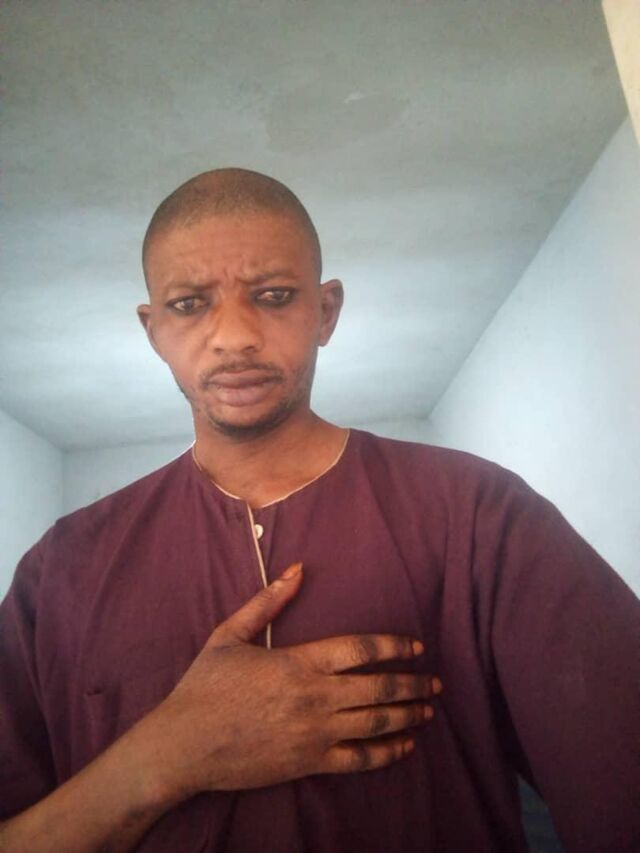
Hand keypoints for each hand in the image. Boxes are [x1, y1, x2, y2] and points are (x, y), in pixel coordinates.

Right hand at [145, 563, 440, 798]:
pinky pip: (359, 760)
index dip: (395, 646)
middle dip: (413, 684)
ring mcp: (315, 733)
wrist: (183, 745)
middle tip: (436, 683)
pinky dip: (386, 753)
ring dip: (408, 715)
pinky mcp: (309, 763)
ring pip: (375, 722)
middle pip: (379, 687)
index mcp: (299, 661)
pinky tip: (404, 746)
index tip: (417, 647)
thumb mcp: (230, 634)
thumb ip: (267, 601)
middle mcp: (315, 696)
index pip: (362, 650)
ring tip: (428, 710)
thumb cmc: (205, 686)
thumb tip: (297, 569)